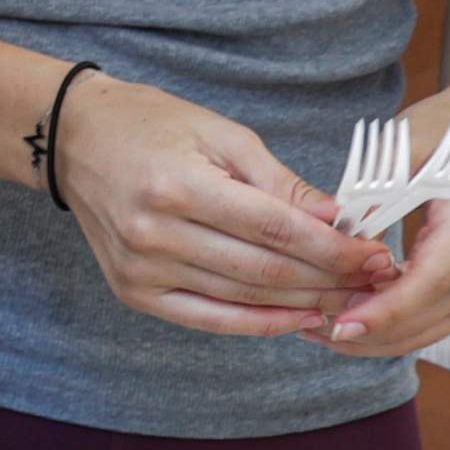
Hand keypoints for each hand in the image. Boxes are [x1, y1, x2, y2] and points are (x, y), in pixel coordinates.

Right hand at [46, 74, 388, 336]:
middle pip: (264, 271)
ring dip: (304, 303)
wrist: (74, 141)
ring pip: (243, 299)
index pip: (275, 229)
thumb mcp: (221, 133)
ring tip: (349, 299)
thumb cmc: (152, 125)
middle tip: (374, 280)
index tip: (374, 253)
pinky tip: (300, 318)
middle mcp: (156, 234)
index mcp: (179, 186)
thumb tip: (336, 221)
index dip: (332, 248)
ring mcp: (142, 269)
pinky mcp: (134, 292)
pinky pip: (209, 319)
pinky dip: (259, 324)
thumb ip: (279, 181)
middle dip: (329, 279)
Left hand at [317, 68, 449, 358]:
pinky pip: (425, 328)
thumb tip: (339, 233)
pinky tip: (344, 322)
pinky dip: (385, 332)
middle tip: (307, 326)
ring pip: (421, 334)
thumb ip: (374, 189)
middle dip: (365, 330)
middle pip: (422, 317)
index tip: (340, 326)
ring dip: (371, 340)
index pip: (429, 280)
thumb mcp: (402, 147)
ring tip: (316, 328)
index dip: (383, 309)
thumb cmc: (440, 134)